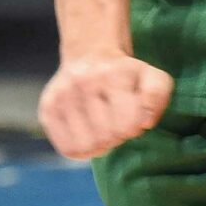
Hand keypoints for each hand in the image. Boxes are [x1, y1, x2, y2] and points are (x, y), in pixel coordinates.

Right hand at [38, 53, 173, 158]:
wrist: (89, 56)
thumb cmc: (127, 76)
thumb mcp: (152, 77)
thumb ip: (158, 96)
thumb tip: (144, 122)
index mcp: (114, 74)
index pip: (127, 124)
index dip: (133, 127)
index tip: (132, 117)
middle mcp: (83, 82)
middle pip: (107, 137)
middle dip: (117, 136)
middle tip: (116, 122)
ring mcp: (62, 96)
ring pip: (86, 146)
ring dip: (100, 144)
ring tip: (102, 128)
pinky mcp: (48, 108)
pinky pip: (68, 149)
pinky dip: (82, 149)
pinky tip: (88, 133)